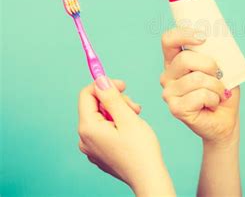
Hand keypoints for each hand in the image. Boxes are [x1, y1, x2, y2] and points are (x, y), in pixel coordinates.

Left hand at [77, 76, 175, 195]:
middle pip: (95, 106)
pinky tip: (131, 130)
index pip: (87, 94)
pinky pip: (104, 130)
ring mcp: (91, 147)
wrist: (148, 178)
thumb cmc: (141, 150)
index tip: (123, 85)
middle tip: (135, 108)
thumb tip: (100, 80)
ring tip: (136, 119)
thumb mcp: (128, 117)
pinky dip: (117, 124)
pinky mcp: (99, 153)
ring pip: (101, 117)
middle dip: (115, 101)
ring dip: (119, 112)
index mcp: (88, 128)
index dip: (104, 85)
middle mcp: (84, 138)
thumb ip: (111, 97)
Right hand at [160, 27, 239, 145]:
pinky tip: (211, 105)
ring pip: (196, 78)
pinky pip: (200, 95)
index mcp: (175, 61)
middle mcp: (167, 76)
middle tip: (218, 76)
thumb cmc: (223, 91)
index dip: (184, 34)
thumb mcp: (222, 67)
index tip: (203, 37)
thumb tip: (217, 42)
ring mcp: (169, 93)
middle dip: (210, 65)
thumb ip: (215, 54)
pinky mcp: (176, 108)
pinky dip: (214, 98)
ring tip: (218, 94)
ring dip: (216, 86)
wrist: (226, 119)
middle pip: (185, 59)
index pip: (168, 40)